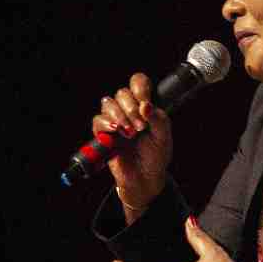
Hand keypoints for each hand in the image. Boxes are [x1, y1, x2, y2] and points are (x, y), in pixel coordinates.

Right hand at [92, 73, 172, 213]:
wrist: (145, 178)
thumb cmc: (156, 156)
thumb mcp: (164, 136)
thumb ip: (158, 118)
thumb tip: (146, 105)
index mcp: (145, 106)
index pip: (138, 83)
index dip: (140, 87)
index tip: (145, 102)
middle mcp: (129, 110)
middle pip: (122, 93)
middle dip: (132, 108)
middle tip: (141, 126)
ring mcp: (115, 121)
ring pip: (108, 103)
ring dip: (120, 116)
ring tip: (131, 132)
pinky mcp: (103, 133)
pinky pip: (98, 120)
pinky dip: (107, 123)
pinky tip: (116, 131)